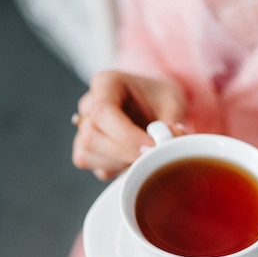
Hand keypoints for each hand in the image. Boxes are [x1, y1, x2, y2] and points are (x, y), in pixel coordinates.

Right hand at [72, 71, 186, 179]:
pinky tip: (136, 163)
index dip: (126, 135)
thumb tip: (167, 144)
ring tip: (145, 157)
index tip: (151, 148)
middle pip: (91, 136)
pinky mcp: (88, 152)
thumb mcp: (173, 102)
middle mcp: (89, 105)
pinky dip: (119, 172)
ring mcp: (84, 130)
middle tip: (152, 157)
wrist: (155, 105)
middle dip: (124, 154)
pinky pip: (97, 169)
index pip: (102, 110)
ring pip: (88, 154)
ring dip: (121, 164)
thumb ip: (172, 123)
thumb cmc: (160, 99)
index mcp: (106, 84)